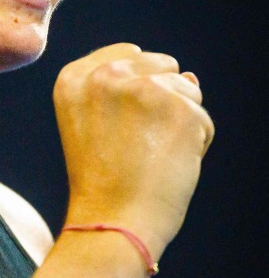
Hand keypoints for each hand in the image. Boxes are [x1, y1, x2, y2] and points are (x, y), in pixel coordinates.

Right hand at [53, 43, 213, 257]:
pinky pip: (203, 120)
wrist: (111, 222)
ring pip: (186, 91)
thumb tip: (190, 76)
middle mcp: (106, 75)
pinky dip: (194, 145)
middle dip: (160, 102)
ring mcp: (144, 89)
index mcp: (74, 77)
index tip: (118, 127)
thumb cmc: (102, 182)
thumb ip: (131, 88)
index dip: (134, 92)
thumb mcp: (92, 124)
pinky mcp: (179, 108)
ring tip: (148, 157)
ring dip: (178, 123)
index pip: (128, 55)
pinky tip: (166, 165)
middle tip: (134, 145)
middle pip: (162, 67)